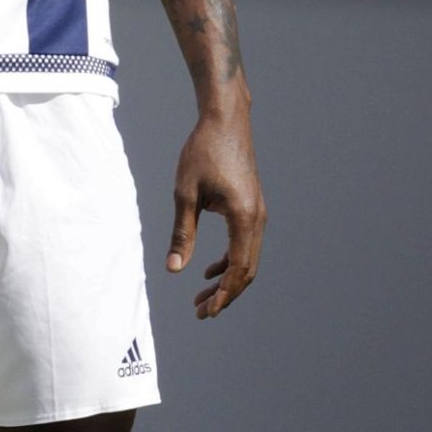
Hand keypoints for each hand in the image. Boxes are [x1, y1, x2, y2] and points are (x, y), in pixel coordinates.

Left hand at [166, 110, 264, 318]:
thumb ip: (181, 233)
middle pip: (247, 270)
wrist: (224, 119)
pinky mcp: (252, 205)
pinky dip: (230, 261)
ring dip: (227, 280)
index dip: (223, 295)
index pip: (238, 269)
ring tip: (202, 297)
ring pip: (248, 259)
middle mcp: (257, 218)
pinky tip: (208, 269)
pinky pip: (245, 243)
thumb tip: (173, 269)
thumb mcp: (185, 193)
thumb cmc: (203, 151)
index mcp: (244, 217)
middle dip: (225, 295)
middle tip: (201, 312)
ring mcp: (258, 212)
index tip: (207, 312)